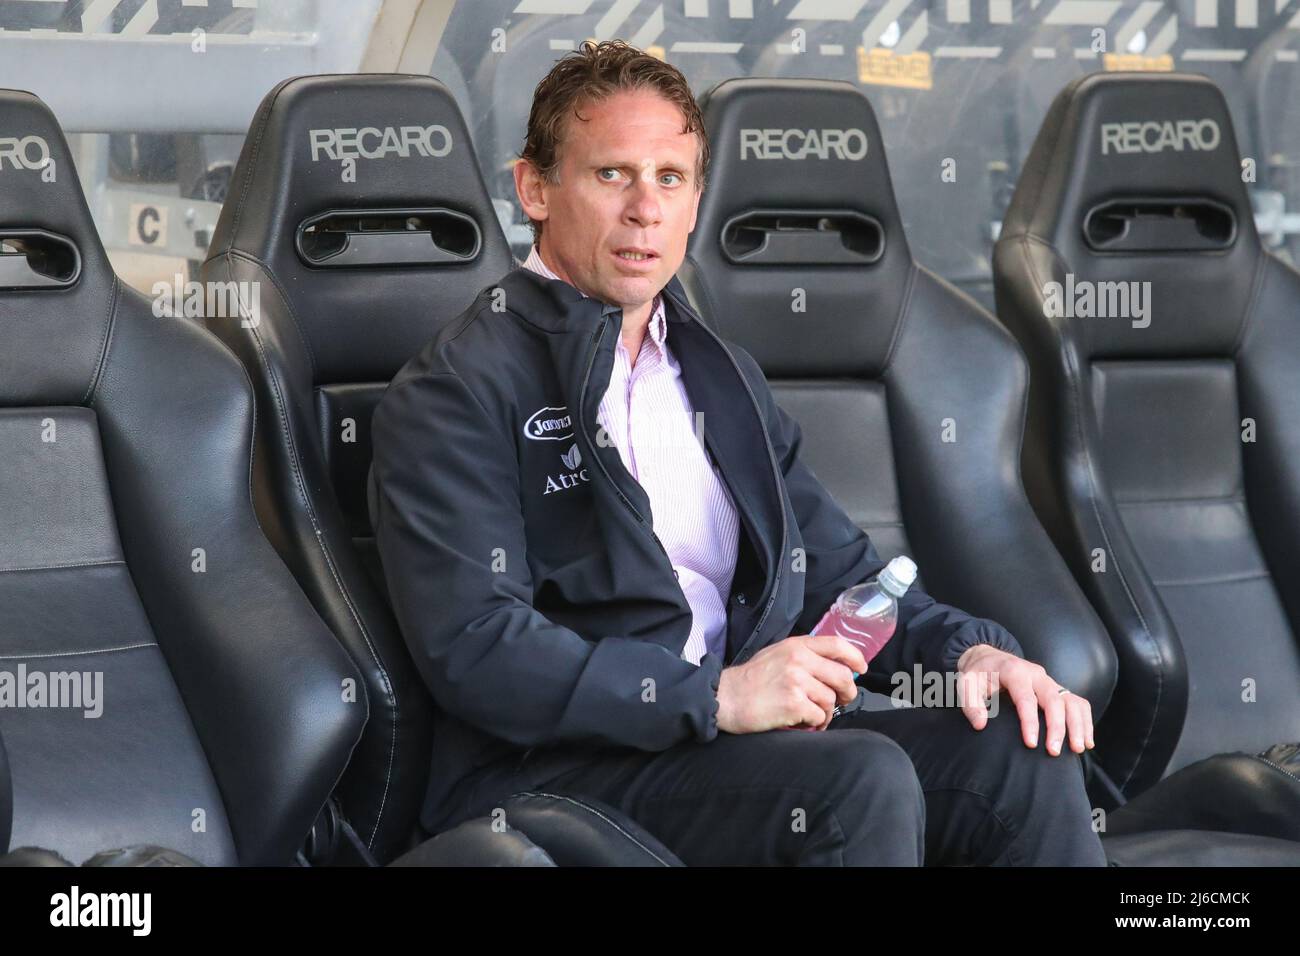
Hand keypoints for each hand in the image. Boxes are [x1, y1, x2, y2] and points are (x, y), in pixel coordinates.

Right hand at [716, 635, 866, 733]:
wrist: (725, 698)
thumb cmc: (750, 680)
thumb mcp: (776, 655)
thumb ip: (803, 656)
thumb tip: (833, 666)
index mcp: (796, 645)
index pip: (837, 645)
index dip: (854, 658)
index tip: (861, 669)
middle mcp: (798, 660)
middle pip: (842, 676)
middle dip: (846, 693)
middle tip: (841, 701)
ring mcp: (796, 681)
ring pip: (830, 700)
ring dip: (824, 713)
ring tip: (810, 716)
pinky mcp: (793, 703)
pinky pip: (819, 717)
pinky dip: (813, 724)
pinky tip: (800, 723)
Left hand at [955, 645, 1094, 755]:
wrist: (989, 659)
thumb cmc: (978, 675)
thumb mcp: (965, 684)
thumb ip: (970, 703)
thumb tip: (980, 724)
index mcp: (1014, 671)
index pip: (1026, 698)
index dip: (1030, 722)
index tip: (1031, 744)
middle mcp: (1036, 674)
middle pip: (1054, 699)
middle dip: (1057, 727)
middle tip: (1054, 751)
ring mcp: (1049, 681)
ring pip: (1071, 700)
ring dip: (1077, 725)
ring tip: (1078, 748)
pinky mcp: (1056, 689)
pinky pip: (1078, 702)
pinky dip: (1085, 720)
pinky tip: (1086, 741)